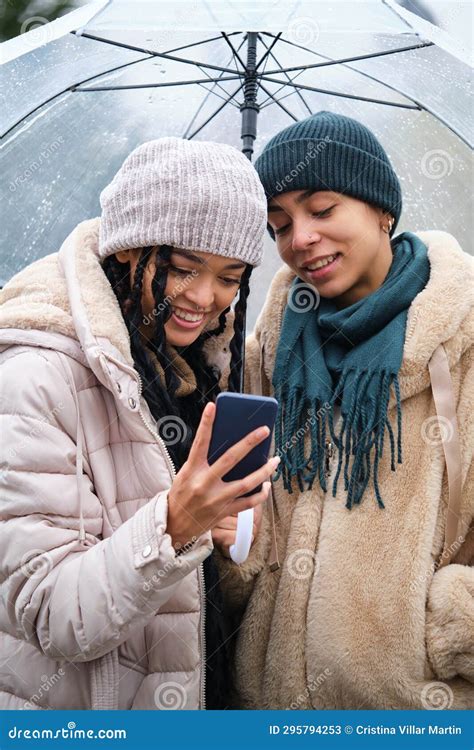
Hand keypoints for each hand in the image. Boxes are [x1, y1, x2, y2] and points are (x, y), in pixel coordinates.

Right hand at [167, 402, 279, 550]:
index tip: (212, 406)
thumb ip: (204, 461)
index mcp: (192, 470)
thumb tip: (230, 445)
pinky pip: (248, 503)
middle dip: (250, 442)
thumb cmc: (182, 494)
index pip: (200, 442)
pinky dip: (260, 494)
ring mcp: (216, 499)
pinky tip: (267, 485)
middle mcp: (204, 484)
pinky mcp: (224, 512)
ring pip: (247, 483)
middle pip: (231, 459)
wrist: (174, 525)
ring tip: (275, 460)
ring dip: (264, 471)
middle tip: (265, 430)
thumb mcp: (186, 474)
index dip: (206, 424)